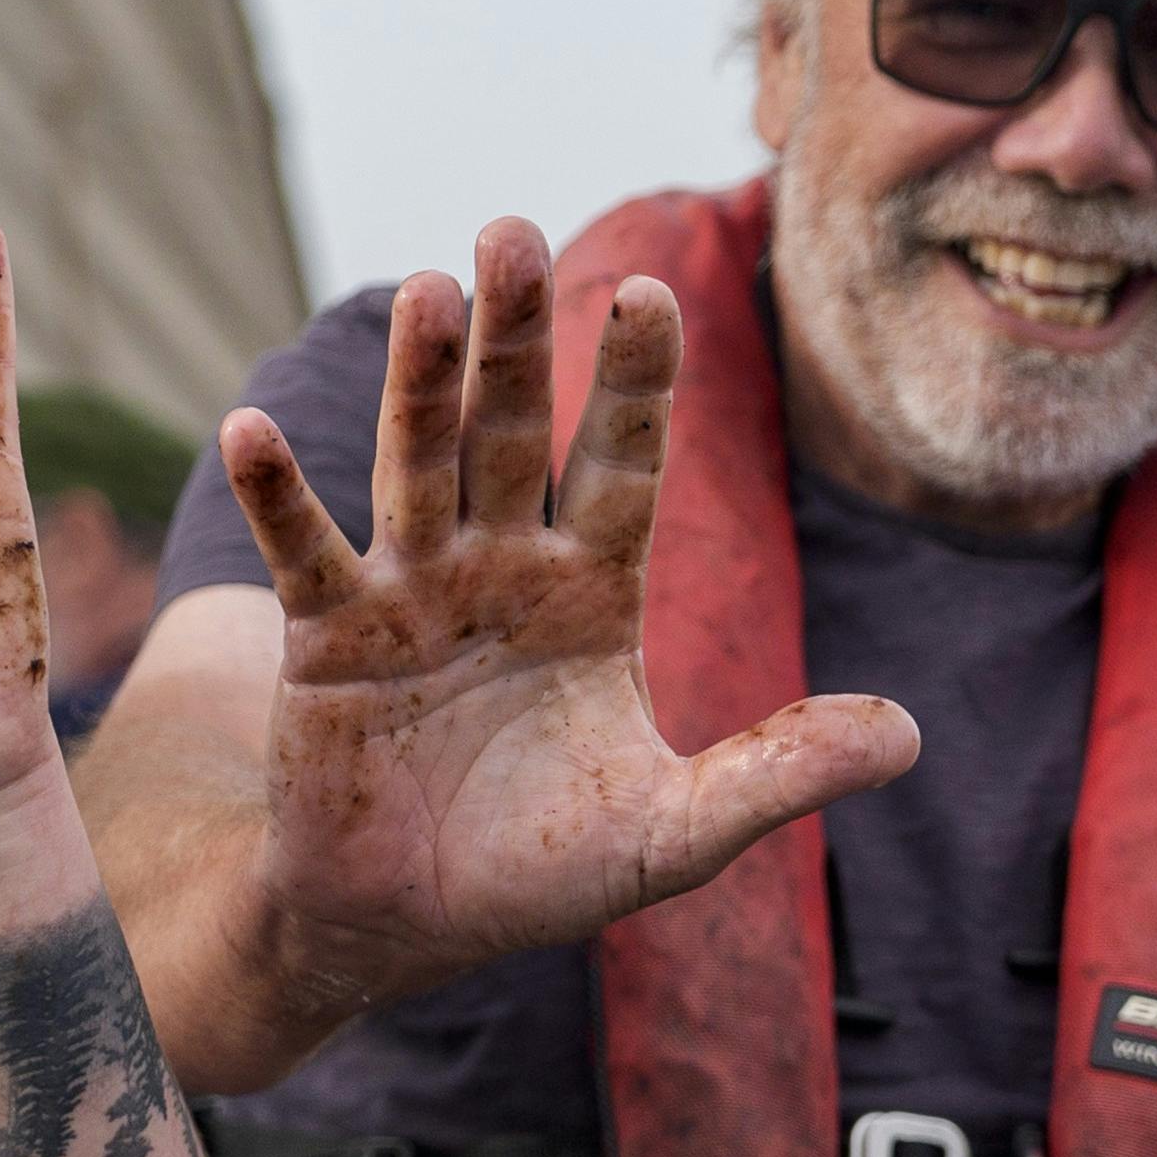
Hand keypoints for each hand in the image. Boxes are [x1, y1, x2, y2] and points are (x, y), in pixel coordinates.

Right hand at [223, 221, 917, 1004]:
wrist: (410, 924)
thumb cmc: (542, 869)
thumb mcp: (677, 832)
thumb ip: (779, 772)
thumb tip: (908, 735)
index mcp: (592, 592)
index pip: (622, 464)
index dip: (634, 382)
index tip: (654, 291)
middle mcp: (502, 565)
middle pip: (511, 430)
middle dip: (515, 338)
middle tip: (510, 231)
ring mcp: (411, 590)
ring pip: (417, 461)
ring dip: (419, 379)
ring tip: (427, 288)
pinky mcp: (328, 637)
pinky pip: (304, 552)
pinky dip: (275, 494)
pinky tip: (248, 428)